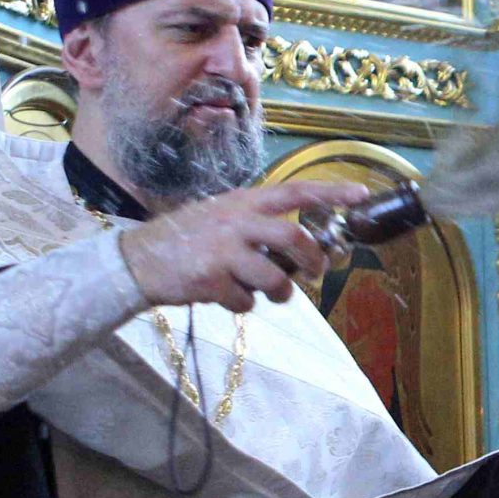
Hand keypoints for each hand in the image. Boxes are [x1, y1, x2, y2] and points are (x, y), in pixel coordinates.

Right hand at [118, 178, 372, 311]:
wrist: (137, 260)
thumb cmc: (187, 240)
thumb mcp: (222, 217)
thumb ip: (257, 227)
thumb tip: (301, 251)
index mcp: (242, 202)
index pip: (294, 191)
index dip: (330, 193)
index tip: (360, 195)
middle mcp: (235, 221)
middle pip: (294, 238)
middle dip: (313, 260)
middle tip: (316, 272)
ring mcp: (222, 251)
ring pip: (275, 278)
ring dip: (281, 294)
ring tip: (271, 295)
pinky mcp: (210, 279)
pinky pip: (245, 301)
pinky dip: (242, 306)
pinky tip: (226, 297)